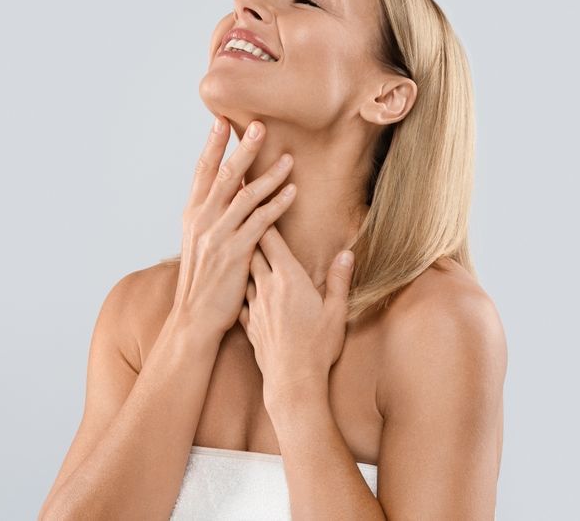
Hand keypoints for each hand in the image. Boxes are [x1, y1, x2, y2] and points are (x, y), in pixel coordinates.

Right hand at [172, 116, 297, 336]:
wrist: (194, 318)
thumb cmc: (201, 282)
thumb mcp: (198, 244)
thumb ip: (210, 218)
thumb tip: (224, 197)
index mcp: (192, 215)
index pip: (202, 171)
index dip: (212, 145)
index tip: (220, 121)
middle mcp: (202, 219)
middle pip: (226, 175)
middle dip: (244, 148)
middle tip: (260, 125)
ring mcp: (218, 235)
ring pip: (246, 194)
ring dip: (270, 174)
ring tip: (289, 158)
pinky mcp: (236, 252)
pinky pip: (261, 221)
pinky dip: (278, 204)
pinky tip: (292, 191)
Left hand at [237, 223, 355, 411]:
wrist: (292, 382)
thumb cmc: (318, 347)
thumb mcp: (336, 312)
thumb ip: (339, 280)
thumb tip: (346, 254)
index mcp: (289, 279)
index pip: (271, 238)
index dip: (263, 215)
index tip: (256, 196)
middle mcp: (267, 286)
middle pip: (251, 248)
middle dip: (246, 226)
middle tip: (238, 206)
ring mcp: (254, 304)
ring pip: (241, 270)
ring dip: (239, 254)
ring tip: (233, 238)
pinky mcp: (247, 323)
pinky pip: (239, 296)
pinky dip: (236, 284)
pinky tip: (233, 280)